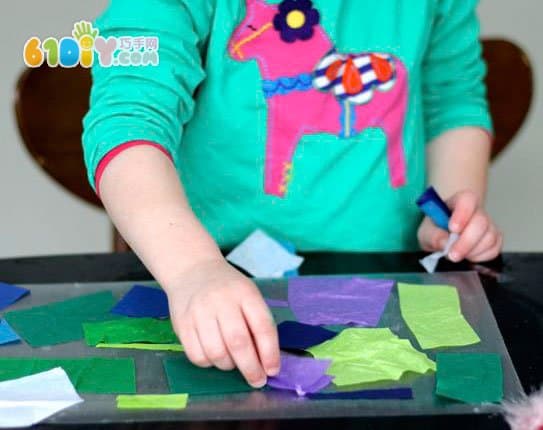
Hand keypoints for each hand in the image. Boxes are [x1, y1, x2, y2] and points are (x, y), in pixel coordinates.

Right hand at [165, 258, 279, 387]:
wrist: (192, 270)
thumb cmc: (227, 288)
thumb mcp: (248, 295)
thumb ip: (257, 322)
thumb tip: (266, 361)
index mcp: (245, 293)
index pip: (262, 326)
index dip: (270, 353)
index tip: (273, 370)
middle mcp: (221, 301)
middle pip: (238, 342)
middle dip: (251, 368)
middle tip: (257, 380)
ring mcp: (199, 312)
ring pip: (216, 353)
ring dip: (229, 366)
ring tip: (233, 362)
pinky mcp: (182, 324)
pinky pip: (197, 356)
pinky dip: (209, 363)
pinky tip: (214, 356)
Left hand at [418, 190, 502, 262]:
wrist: (443, 237)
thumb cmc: (435, 230)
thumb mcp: (426, 232)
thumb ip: (433, 236)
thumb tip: (445, 243)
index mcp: (458, 201)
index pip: (467, 200)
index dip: (462, 214)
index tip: (453, 229)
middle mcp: (477, 211)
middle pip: (481, 222)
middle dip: (466, 242)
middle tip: (452, 254)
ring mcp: (488, 225)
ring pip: (489, 237)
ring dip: (472, 251)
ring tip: (457, 254)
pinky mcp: (495, 239)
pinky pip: (494, 249)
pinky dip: (480, 256)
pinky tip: (468, 256)